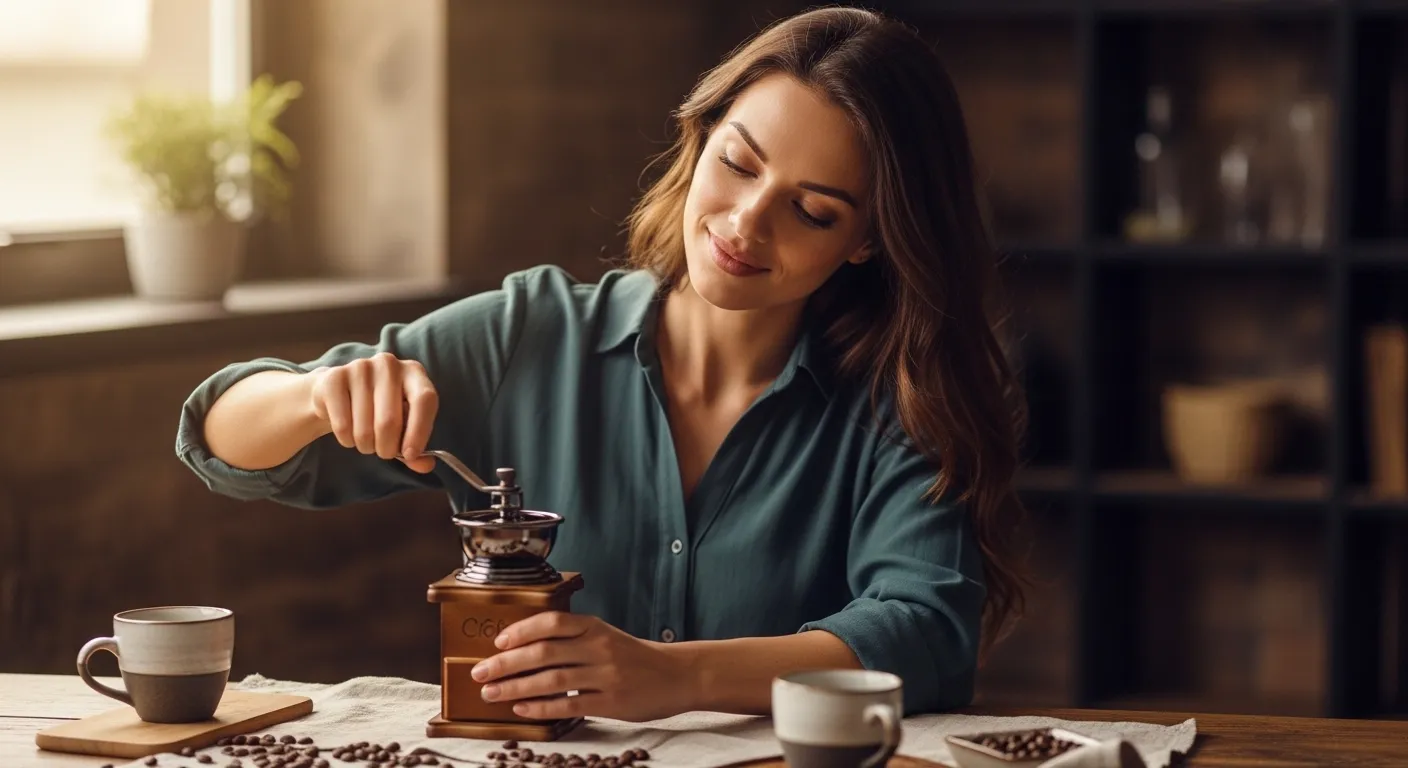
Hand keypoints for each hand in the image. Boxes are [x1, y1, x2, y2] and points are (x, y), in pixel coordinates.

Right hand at [308, 352, 438, 472]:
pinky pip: (342, 425)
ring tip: (365, 442)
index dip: (419, 431)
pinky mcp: (333, 378)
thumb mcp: (402, 424)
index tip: (409, 454)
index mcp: (414, 372)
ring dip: (366, 446)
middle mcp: (388, 365)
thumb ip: (415, 445)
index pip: (424, 400)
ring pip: (364, 428)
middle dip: (386, 448)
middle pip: (390, 420)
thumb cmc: (379, 409)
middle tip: (383, 453)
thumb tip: (426, 465)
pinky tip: (348, 433)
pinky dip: (346, 440)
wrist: (338, 392)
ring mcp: (360, 367)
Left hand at [470, 612, 692, 721]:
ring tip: (491, 694)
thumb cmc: (634, 656)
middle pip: (543, 652)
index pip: (551, 622)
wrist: (676, 675)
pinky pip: (568, 704)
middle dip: (505, 662)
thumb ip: (573, 638)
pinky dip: (541, 707)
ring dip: (515, 687)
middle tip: (480, 671)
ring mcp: (605, 675)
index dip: (521, 631)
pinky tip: (522, 709)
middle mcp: (598, 647)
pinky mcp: (610, 702)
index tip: (498, 641)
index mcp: (595, 627)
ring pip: (550, 680)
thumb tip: (526, 647)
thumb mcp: (606, 636)